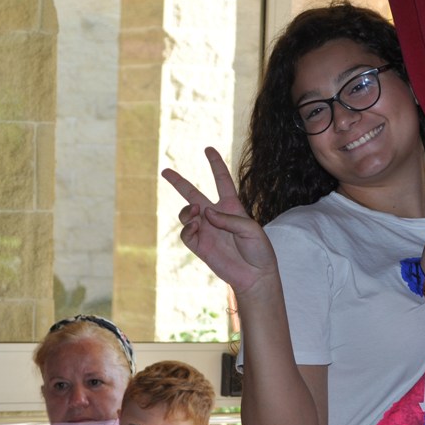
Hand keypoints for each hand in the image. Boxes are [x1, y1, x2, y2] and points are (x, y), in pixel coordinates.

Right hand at [161, 147, 278, 294]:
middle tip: (165, 170)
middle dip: (178, 182)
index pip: (222, 180)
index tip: (208, 149)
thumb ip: (228, 219)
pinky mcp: (200, 246)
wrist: (255, 276)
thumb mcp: (250, 229)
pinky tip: (196, 227)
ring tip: (195, 212)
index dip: (215, 164)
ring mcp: (206, 231)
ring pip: (186, 214)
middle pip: (193, 194)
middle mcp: (216, 216)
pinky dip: (188, 228)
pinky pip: (186, 233)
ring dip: (187, 210)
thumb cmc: (258, 250)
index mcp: (232, 206)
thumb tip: (204, 213)